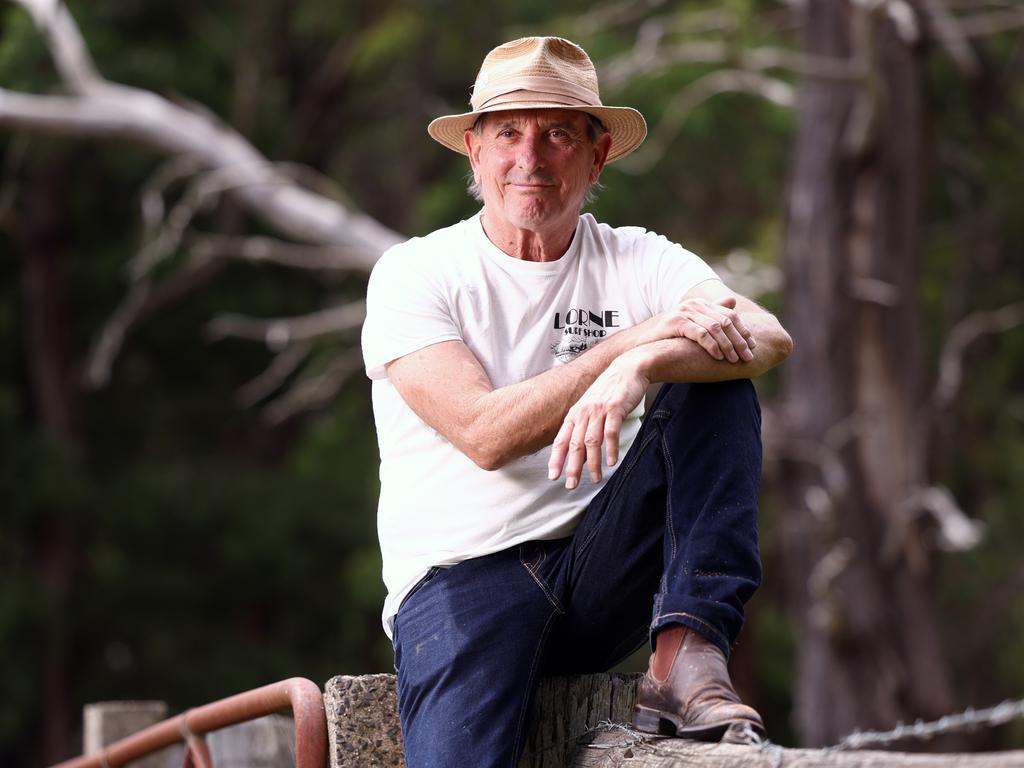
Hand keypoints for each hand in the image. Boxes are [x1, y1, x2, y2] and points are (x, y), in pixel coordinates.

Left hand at [548, 352, 649, 489]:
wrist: (628, 368)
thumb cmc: (609, 391)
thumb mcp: (591, 409)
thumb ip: (584, 430)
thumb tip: (581, 458)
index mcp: (575, 414)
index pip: (561, 440)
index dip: (556, 459)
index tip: (553, 476)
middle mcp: (584, 412)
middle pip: (574, 444)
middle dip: (572, 467)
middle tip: (571, 485)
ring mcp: (599, 410)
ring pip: (591, 441)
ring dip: (592, 463)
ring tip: (595, 479)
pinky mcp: (615, 408)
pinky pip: (611, 432)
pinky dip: (610, 449)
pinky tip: (611, 462)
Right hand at [638, 297, 755, 362]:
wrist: (639, 345)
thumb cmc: (666, 338)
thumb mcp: (691, 326)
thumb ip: (711, 314)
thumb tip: (733, 303)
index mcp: (700, 305)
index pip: (729, 315)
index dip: (743, 331)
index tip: (753, 347)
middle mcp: (693, 305)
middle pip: (726, 321)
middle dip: (739, 340)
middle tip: (748, 357)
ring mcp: (684, 312)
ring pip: (716, 328)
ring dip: (729, 345)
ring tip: (735, 360)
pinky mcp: (676, 322)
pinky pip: (701, 334)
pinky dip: (713, 346)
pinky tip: (719, 357)